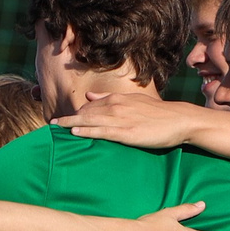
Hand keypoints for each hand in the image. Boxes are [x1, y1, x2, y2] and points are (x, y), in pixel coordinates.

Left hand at [60, 90, 206, 149]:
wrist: (178, 120)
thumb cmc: (157, 114)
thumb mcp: (133, 101)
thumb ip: (110, 99)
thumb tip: (89, 98)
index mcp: (118, 99)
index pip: (90, 106)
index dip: (75, 113)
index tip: (61, 120)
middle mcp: (116, 106)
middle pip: (86, 113)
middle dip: (68, 118)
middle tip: (51, 126)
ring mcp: (121, 119)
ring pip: (90, 121)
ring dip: (71, 124)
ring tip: (54, 129)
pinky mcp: (126, 133)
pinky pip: (102, 131)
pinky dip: (86, 131)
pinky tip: (74, 133)